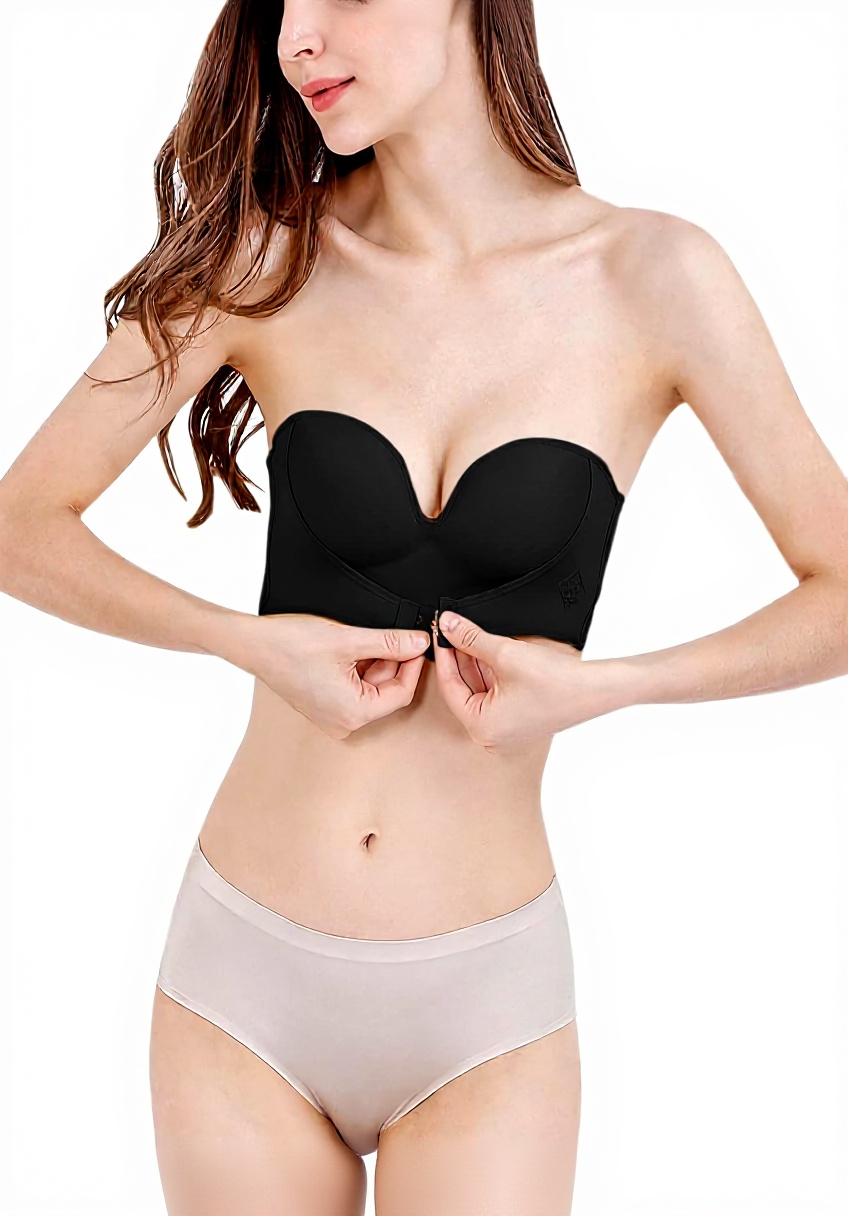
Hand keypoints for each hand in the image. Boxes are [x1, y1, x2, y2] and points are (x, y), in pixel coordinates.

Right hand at [237, 613, 430, 738]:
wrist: (254, 644)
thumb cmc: (292, 644)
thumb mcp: (349, 640)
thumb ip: (390, 642)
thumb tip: (420, 642)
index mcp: (352, 713)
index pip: (401, 694)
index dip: (413, 666)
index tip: (419, 643)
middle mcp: (344, 722)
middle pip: (386, 691)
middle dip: (392, 662)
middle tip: (394, 634)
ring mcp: (333, 716)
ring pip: (371, 688)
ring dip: (374, 662)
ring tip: (361, 639)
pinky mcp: (325, 706)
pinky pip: (354, 688)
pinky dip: (358, 668)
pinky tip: (349, 648)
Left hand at [431, 611, 614, 753]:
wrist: (597, 688)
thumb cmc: (557, 681)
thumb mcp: (505, 654)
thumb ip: (471, 638)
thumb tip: (446, 624)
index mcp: (482, 727)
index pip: (449, 686)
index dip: (444, 655)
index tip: (438, 632)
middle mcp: (490, 735)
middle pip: (463, 689)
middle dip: (458, 657)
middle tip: (450, 628)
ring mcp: (505, 730)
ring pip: (479, 690)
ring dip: (474, 662)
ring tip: (467, 633)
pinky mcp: (518, 720)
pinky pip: (495, 694)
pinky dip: (490, 673)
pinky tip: (486, 648)